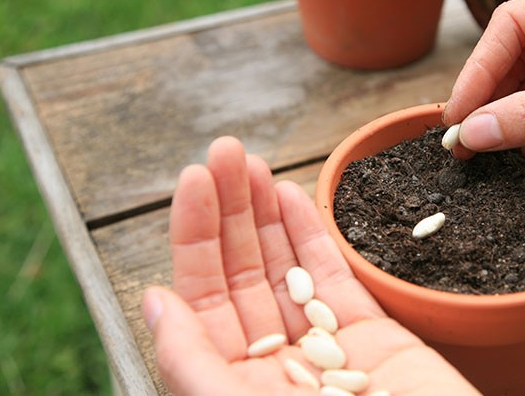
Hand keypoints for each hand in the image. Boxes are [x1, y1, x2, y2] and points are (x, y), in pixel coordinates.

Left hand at [142, 136, 478, 394]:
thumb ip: (191, 362)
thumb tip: (153, 299)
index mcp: (232, 384)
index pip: (202, 297)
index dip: (194, 235)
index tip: (193, 180)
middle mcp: (272, 364)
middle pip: (241, 272)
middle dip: (230, 209)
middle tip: (225, 152)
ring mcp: (323, 347)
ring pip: (285, 267)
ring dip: (266, 212)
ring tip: (251, 163)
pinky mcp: (372, 336)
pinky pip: (335, 277)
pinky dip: (313, 234)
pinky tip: (292, 196)